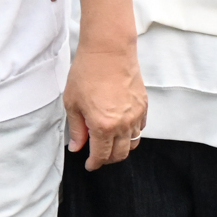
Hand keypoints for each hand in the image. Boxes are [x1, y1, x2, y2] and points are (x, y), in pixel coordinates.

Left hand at [64, 45, 146, 169]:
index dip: (94, 164)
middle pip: (120, 154)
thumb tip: (78, 147)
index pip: (101, 155)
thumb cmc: (87, 73)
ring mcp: (136, 115)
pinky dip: (131, 133)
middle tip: (97, 156)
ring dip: (121, 148)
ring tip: (108, 143)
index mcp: (103, 126)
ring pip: (133, 143)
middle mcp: (123, 124)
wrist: (108, 51)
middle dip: (107, 159)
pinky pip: (140, 128)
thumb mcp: (72, 103)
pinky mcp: (144, 106)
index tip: (89, 165)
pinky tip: (119, 128)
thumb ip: (77, 129)